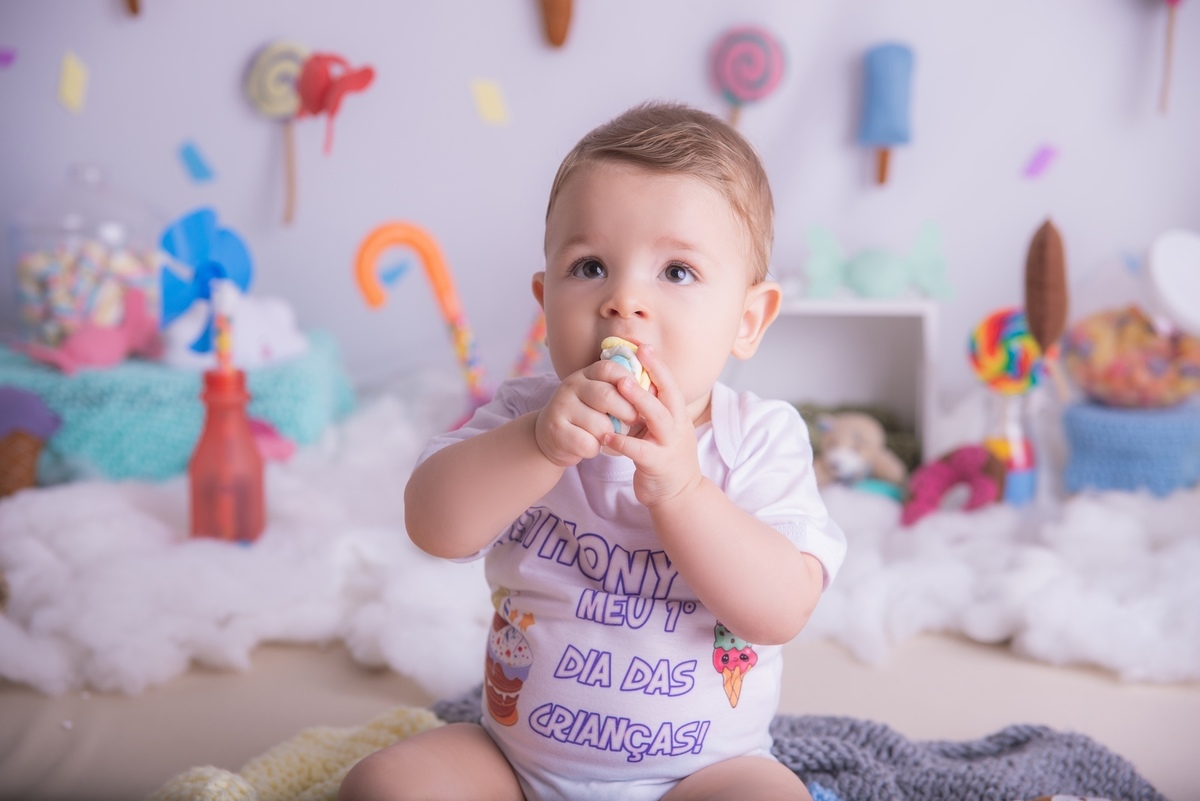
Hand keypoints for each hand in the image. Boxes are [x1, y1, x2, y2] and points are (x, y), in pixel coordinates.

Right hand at [534, 360, 639, 466]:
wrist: (552, 437)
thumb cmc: (588, 416)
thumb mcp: (602, 397)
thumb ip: (623, 390)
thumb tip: (655, 389)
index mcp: (587, 373)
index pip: (611, 369)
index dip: (631, 383)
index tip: (642, 399)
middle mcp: (571, 385)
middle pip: (607, 396)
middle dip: (627, 412)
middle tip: (633, 421)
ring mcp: (561, 407)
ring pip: (599, 424)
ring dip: (610, 435)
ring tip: (607, 436)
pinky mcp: (556, 430)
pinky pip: (587, 443)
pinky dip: (594, 449)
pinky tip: (590, 445)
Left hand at [600, 345, 703, 506]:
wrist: (679, 495)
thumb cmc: (665, 457)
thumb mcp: (663, 429)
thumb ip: (652, 409)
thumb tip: (633, 382)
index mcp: (678, 416)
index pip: (671, 385)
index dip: (659, 365)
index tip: (644, 346)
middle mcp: (678, 427)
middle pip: (669, 395)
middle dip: (653, 374)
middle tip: (636, 355)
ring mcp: (670, 445)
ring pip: (658, 418)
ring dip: (640, 400)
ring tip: (620, 386)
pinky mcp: (658, 465)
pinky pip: (639, 451)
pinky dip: (622, 442)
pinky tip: (606, 436)